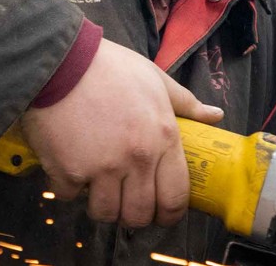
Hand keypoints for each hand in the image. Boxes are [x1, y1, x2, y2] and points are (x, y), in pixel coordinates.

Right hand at [20, 39, 223, 227]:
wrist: (61, 60)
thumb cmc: (109, 67)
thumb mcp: (155, 78)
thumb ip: (186, 103)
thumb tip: (215, 116)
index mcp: (163, 138)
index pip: (175, 197)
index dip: (169, 214)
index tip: (161, 213)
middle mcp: (136, 159)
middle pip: (139, 215)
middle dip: (133, 215)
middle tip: (125, 201)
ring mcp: (102, 168)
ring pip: (105, 213)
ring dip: (101, 205)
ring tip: (97, 188)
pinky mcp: (68, 171)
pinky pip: (71, 197)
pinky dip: (69, 188)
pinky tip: (70, 169)